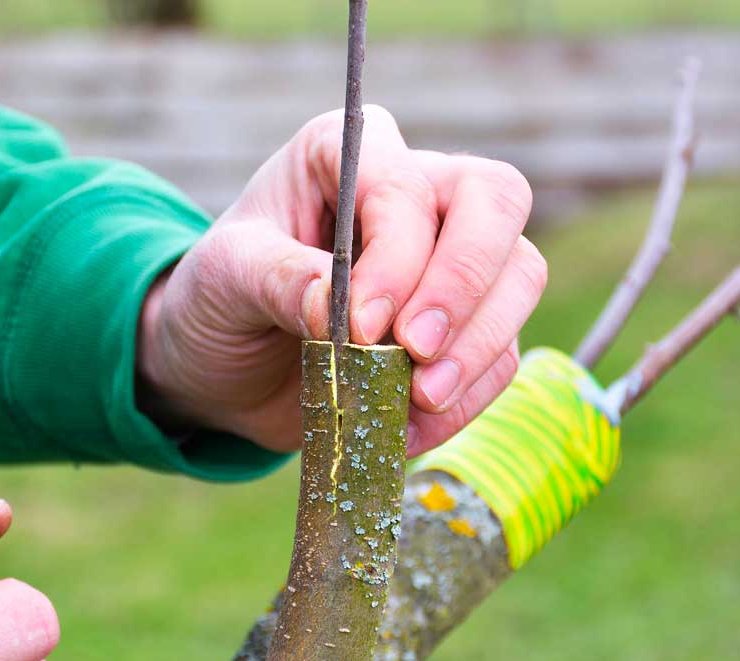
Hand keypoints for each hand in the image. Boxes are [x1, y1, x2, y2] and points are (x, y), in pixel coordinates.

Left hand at [138, 106, 546, 455]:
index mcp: (350, 155)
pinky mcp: (466, 326)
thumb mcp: (223, 278)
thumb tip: (339, 309)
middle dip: (464, 287)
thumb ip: (277, 279)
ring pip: (520, 276)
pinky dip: (467, 398)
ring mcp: (453, 257)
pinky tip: (410, 427)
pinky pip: (502, 353)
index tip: (359, 328)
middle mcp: (417, 190)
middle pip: (497, 203)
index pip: (408, 187)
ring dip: (478, 348)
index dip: (399, 259)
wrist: (225, 367)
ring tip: (416, 400)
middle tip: (415, 355)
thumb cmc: (219, 299)